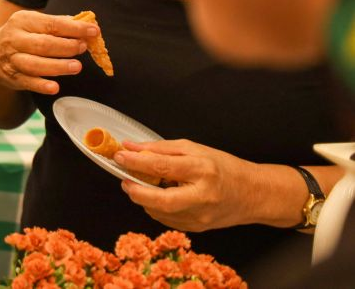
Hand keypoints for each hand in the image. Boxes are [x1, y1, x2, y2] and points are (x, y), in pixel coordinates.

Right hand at [0, 10, 93, 94]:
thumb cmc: (22, 36)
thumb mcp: (33, 23)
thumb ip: (58, 23)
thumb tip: (87, 24)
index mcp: (22, 20)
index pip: (51, 24)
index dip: (74, 28)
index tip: (93, 31)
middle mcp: (14, 38)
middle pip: (43, 44)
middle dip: (66, 46)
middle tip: (83, 48)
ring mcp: (11, 59)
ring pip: (35, 64)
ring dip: (57, 66)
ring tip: (77, 67)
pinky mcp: (11, 77)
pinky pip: (27, 82)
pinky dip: (41, 85)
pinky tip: (55, 87)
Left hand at [117, 139, 257, 231]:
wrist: (254, 194)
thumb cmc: (225, 168)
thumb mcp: (194, 149)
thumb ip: (161, 149)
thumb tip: (132, 147)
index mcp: (202, 170)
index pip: (162, 166)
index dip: (136, 162)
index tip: (120, 156)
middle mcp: (203, 196)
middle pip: (161, 200)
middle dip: (136, 191)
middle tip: (125, 181)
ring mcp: (201, 216)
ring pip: (161, 213)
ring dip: (144, 200)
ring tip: (141, 186)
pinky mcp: (199, 228)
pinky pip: (168, 221)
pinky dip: (156, 209)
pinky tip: (157, 198)